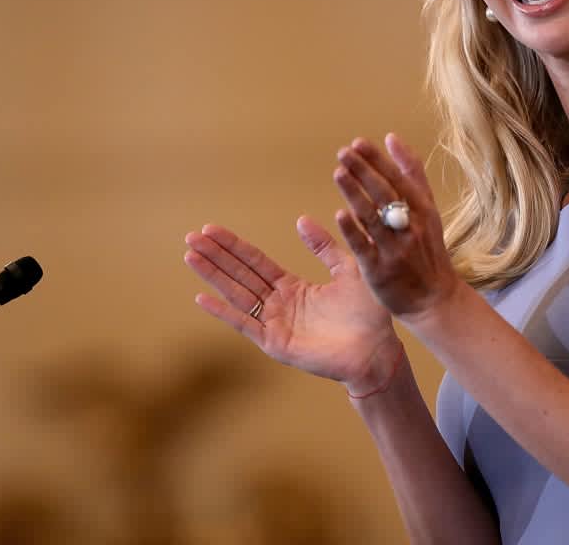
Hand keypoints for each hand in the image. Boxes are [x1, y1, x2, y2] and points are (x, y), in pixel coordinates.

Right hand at [183, 217, 400, 394]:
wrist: (377, 348)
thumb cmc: (368, 312)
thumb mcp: (348, 269)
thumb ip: (324, 247)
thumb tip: (301, 219)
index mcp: (293, 287)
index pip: (255, 261)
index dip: (234, 246)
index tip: (211, 229)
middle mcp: (279, 304)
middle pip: (240, 274)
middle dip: (216, 255)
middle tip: (191, 236)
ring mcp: (275, 324)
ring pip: (237, 294)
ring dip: (213, 276)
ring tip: (191, 256)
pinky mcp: (276, 343)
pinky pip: (246, 325)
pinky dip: (224, 312)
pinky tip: (202, 297)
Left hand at [332, 133, 460, 318]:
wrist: (434, 300)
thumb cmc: (428, 251)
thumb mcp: (429, 210)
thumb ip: (412, 175)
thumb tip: (393, 138)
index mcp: (424, 211)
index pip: (399, 179)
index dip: (378, 161)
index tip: (358, 143)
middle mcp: (412, 228)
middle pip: (386, 194)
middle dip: (364, 171)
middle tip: (344, 153)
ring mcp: (396, 249)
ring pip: (374, 217)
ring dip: (356, 194)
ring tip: (339, 173)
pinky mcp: (380, 271)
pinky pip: (365, 247)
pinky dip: (354, 230)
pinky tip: (340, 214)